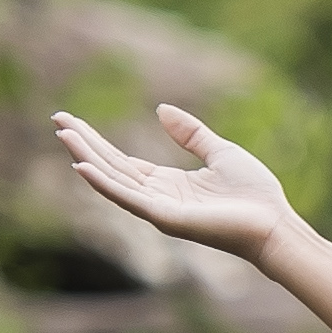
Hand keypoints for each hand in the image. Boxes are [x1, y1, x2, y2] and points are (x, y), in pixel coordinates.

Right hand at [53, 98, 306, 268]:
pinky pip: (129, 198)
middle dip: (84, 143)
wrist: (274, 222)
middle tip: (57, 120)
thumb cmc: (253, 194)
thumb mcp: (219, 151)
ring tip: (64, 135)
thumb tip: (160, 110)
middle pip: (111, 167)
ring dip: (88, 157)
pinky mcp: (165, 218)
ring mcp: (158, 209)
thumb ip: (190, 133)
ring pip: (114, 180)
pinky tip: (83, 167)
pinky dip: (104, 184)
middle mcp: (157, 197)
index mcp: (168, 183)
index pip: (122, 161)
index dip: (98, 141)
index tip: (72, 121)